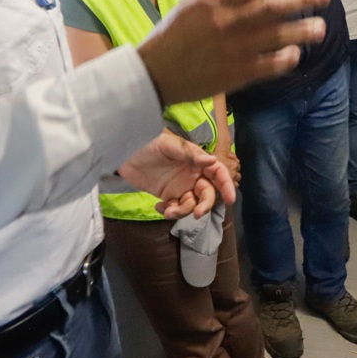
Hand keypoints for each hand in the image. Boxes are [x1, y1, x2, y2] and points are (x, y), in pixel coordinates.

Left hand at [119, 132, 237, 217]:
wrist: (125, 154)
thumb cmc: (150, 143)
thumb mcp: (169, 145)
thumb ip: (190, 153)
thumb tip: (212, 161)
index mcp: (197, 161)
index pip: (217, 173)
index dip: (226, 185)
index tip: (231, 199)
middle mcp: (192, 175)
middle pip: (207, 194)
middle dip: (204, 205)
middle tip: (196, 214)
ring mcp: (180, 187)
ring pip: (191, 204)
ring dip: (183, 211)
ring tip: (168, 210)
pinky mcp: (167, 196)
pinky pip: (175, 208)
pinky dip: (169, 211)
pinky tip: (158, 207)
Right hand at [138, 0, 328, 103]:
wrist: (154, 74)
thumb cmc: (174, 35)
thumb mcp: (195, 4)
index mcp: (214, 0)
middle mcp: (226, 21)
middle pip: (271, 6)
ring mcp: (232, 49)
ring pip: (274, 36)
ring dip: (300, 30)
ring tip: (320, 26)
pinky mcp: (235, 74)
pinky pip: (267, 65)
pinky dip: (284, 58)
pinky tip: (297, 53)